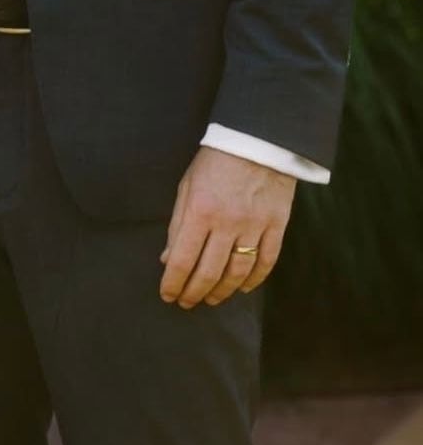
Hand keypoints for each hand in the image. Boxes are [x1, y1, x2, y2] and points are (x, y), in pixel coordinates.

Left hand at [160, 147, 294, 308]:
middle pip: (209, 271)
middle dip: (194, 292)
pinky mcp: (277, 226)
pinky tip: (241, 288)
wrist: (257, 141)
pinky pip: (266, 262)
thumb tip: (167, 259)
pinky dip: (253, 280)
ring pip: (237, 272)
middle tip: (186, 303)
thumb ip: (177, 224)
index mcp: (200, 210)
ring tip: (210, 299)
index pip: (182, 258)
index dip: (172, 282)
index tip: (167, 295)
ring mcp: (255, 225)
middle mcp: (227, 222)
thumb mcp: (187, 187)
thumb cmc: (215, 162)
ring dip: (221, 291)